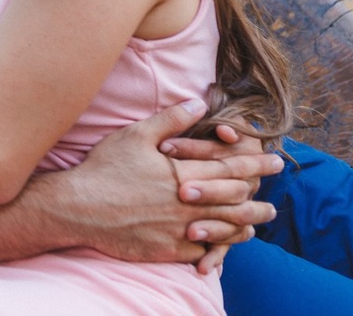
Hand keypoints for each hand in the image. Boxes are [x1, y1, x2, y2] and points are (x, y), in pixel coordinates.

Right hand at [60, 100, 281, 270]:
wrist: (78, 207)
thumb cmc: (104, 168)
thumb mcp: (135, 135)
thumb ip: (171, 119)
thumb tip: (200, 102)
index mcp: (183, 173)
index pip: (230, 168)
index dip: (255, 164)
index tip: (274, 160)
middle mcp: (187, 202)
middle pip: (235, 201)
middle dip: (258, 198)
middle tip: (273, 200)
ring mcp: (178, 228)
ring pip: (224, 228)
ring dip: (244, 225)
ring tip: (256, 223)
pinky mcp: (166, 249)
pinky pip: (201, 250)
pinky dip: (217, 246)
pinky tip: (223, 243)